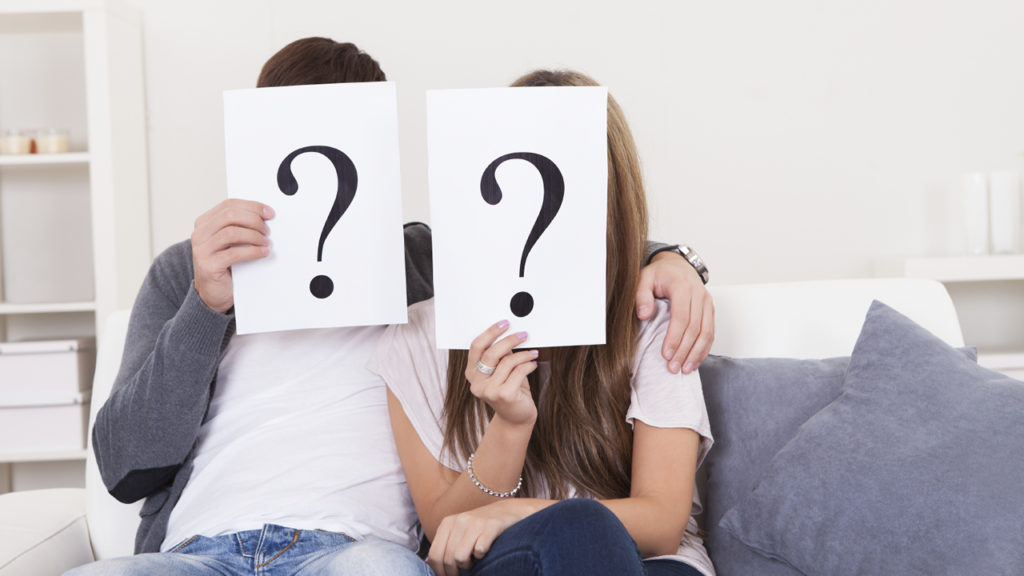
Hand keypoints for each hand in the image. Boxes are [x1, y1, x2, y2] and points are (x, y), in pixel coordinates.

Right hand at [190, 199, 273, 313]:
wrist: (213, 293)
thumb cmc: (225, 265)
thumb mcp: (230, 242)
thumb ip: (239, 227)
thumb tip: (265, 216)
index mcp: (204, 223)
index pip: (229, 205)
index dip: (251, 206)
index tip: (269, 212)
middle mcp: (200, 234)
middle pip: (230, 216)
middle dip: (254, 220)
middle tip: (268, 229)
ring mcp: (202, 250)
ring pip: (231, 232)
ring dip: (254, 235)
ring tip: (266, 242)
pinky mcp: (208, 265)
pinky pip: (234, 253)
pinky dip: (252, 251)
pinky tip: (263, 253)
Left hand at [428, 501, 524, 575]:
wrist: (507, 511)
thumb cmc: (480, 527)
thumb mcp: (459, 531)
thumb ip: (445, 545)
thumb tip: (431, 564)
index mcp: (447, 523)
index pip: (434, 555)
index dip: (439, 572)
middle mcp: (459, 521)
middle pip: (447, 559)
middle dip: (454, 573)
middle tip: (463, 573)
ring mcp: (475, 522)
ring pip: (460, 557)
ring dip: (468, 565)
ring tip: (474, 561)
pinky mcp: (491, 526)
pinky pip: (479, 550)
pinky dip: (482, 556)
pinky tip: (485, 552)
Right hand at [466, 321, 538, 426]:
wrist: (517, 418)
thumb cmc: (510, 390)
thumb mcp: (502, 371)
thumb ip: (500, 356)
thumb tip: (510, 335)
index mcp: (472, 373)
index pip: (476, 347)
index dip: (490, 332)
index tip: (505, 323)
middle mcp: (476, 383)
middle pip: (491, 353)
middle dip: (510, 340)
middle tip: (524, 335)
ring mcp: (488, 391)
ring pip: (508, 362)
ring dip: (524, 354)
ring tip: (534, 353)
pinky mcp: (503, 395)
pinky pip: (518, 371)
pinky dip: (528, 365)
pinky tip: (533, 364)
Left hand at [636, 251, 714, 373]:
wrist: (677, 265)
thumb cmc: (659, 274)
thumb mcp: (644, 277)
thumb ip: (641, 295)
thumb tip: (644, 315)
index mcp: (682, 286)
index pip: (681, 317)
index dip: (674, 338)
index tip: (665, 355)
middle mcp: (699, 294)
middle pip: (695, 328)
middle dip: (684, 350)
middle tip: (673, 367)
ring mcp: (707, 303)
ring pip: (707, 332)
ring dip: (696, 353)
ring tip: (685, 369)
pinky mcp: (710, 310)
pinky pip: (711, 332)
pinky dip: (704, 349)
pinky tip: (695, 361)